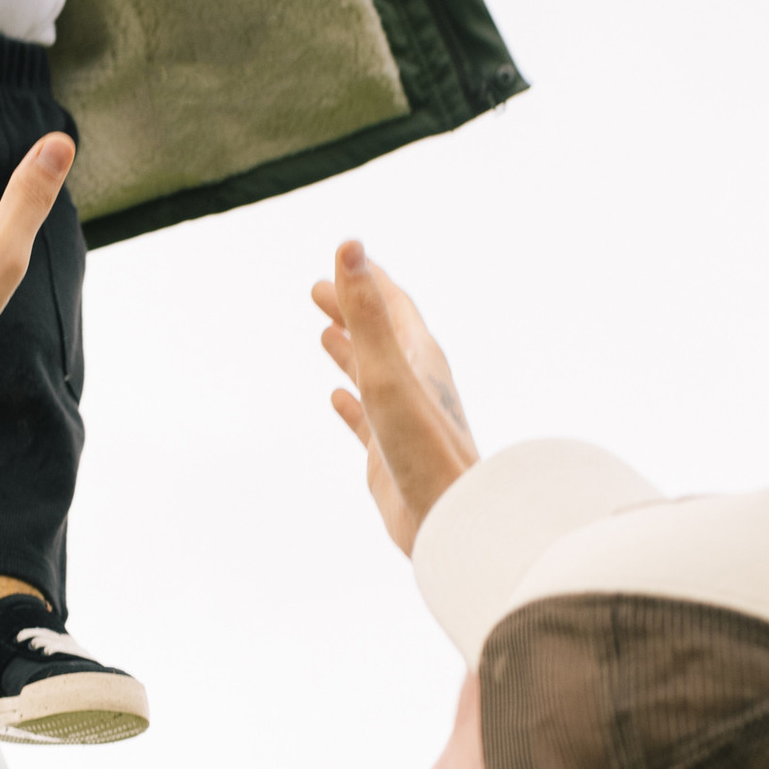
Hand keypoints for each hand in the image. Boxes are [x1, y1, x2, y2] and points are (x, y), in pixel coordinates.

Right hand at [312, 242, 476, 554]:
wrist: (452, 521)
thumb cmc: (425, 447)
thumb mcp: (388, 373)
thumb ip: (367, 313)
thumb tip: (349, 247)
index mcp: (421, 359)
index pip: (393, 306)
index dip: (368, 280)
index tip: (344, 257)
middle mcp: (415, 384)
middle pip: (380, 335)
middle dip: (352, 310)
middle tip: (316, 290)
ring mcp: (402, 420)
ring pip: (372, 374)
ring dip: (350, 351)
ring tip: (325, 334)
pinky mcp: (391, 454)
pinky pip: (366, 420)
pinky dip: (349, 403)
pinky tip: (336, 399)